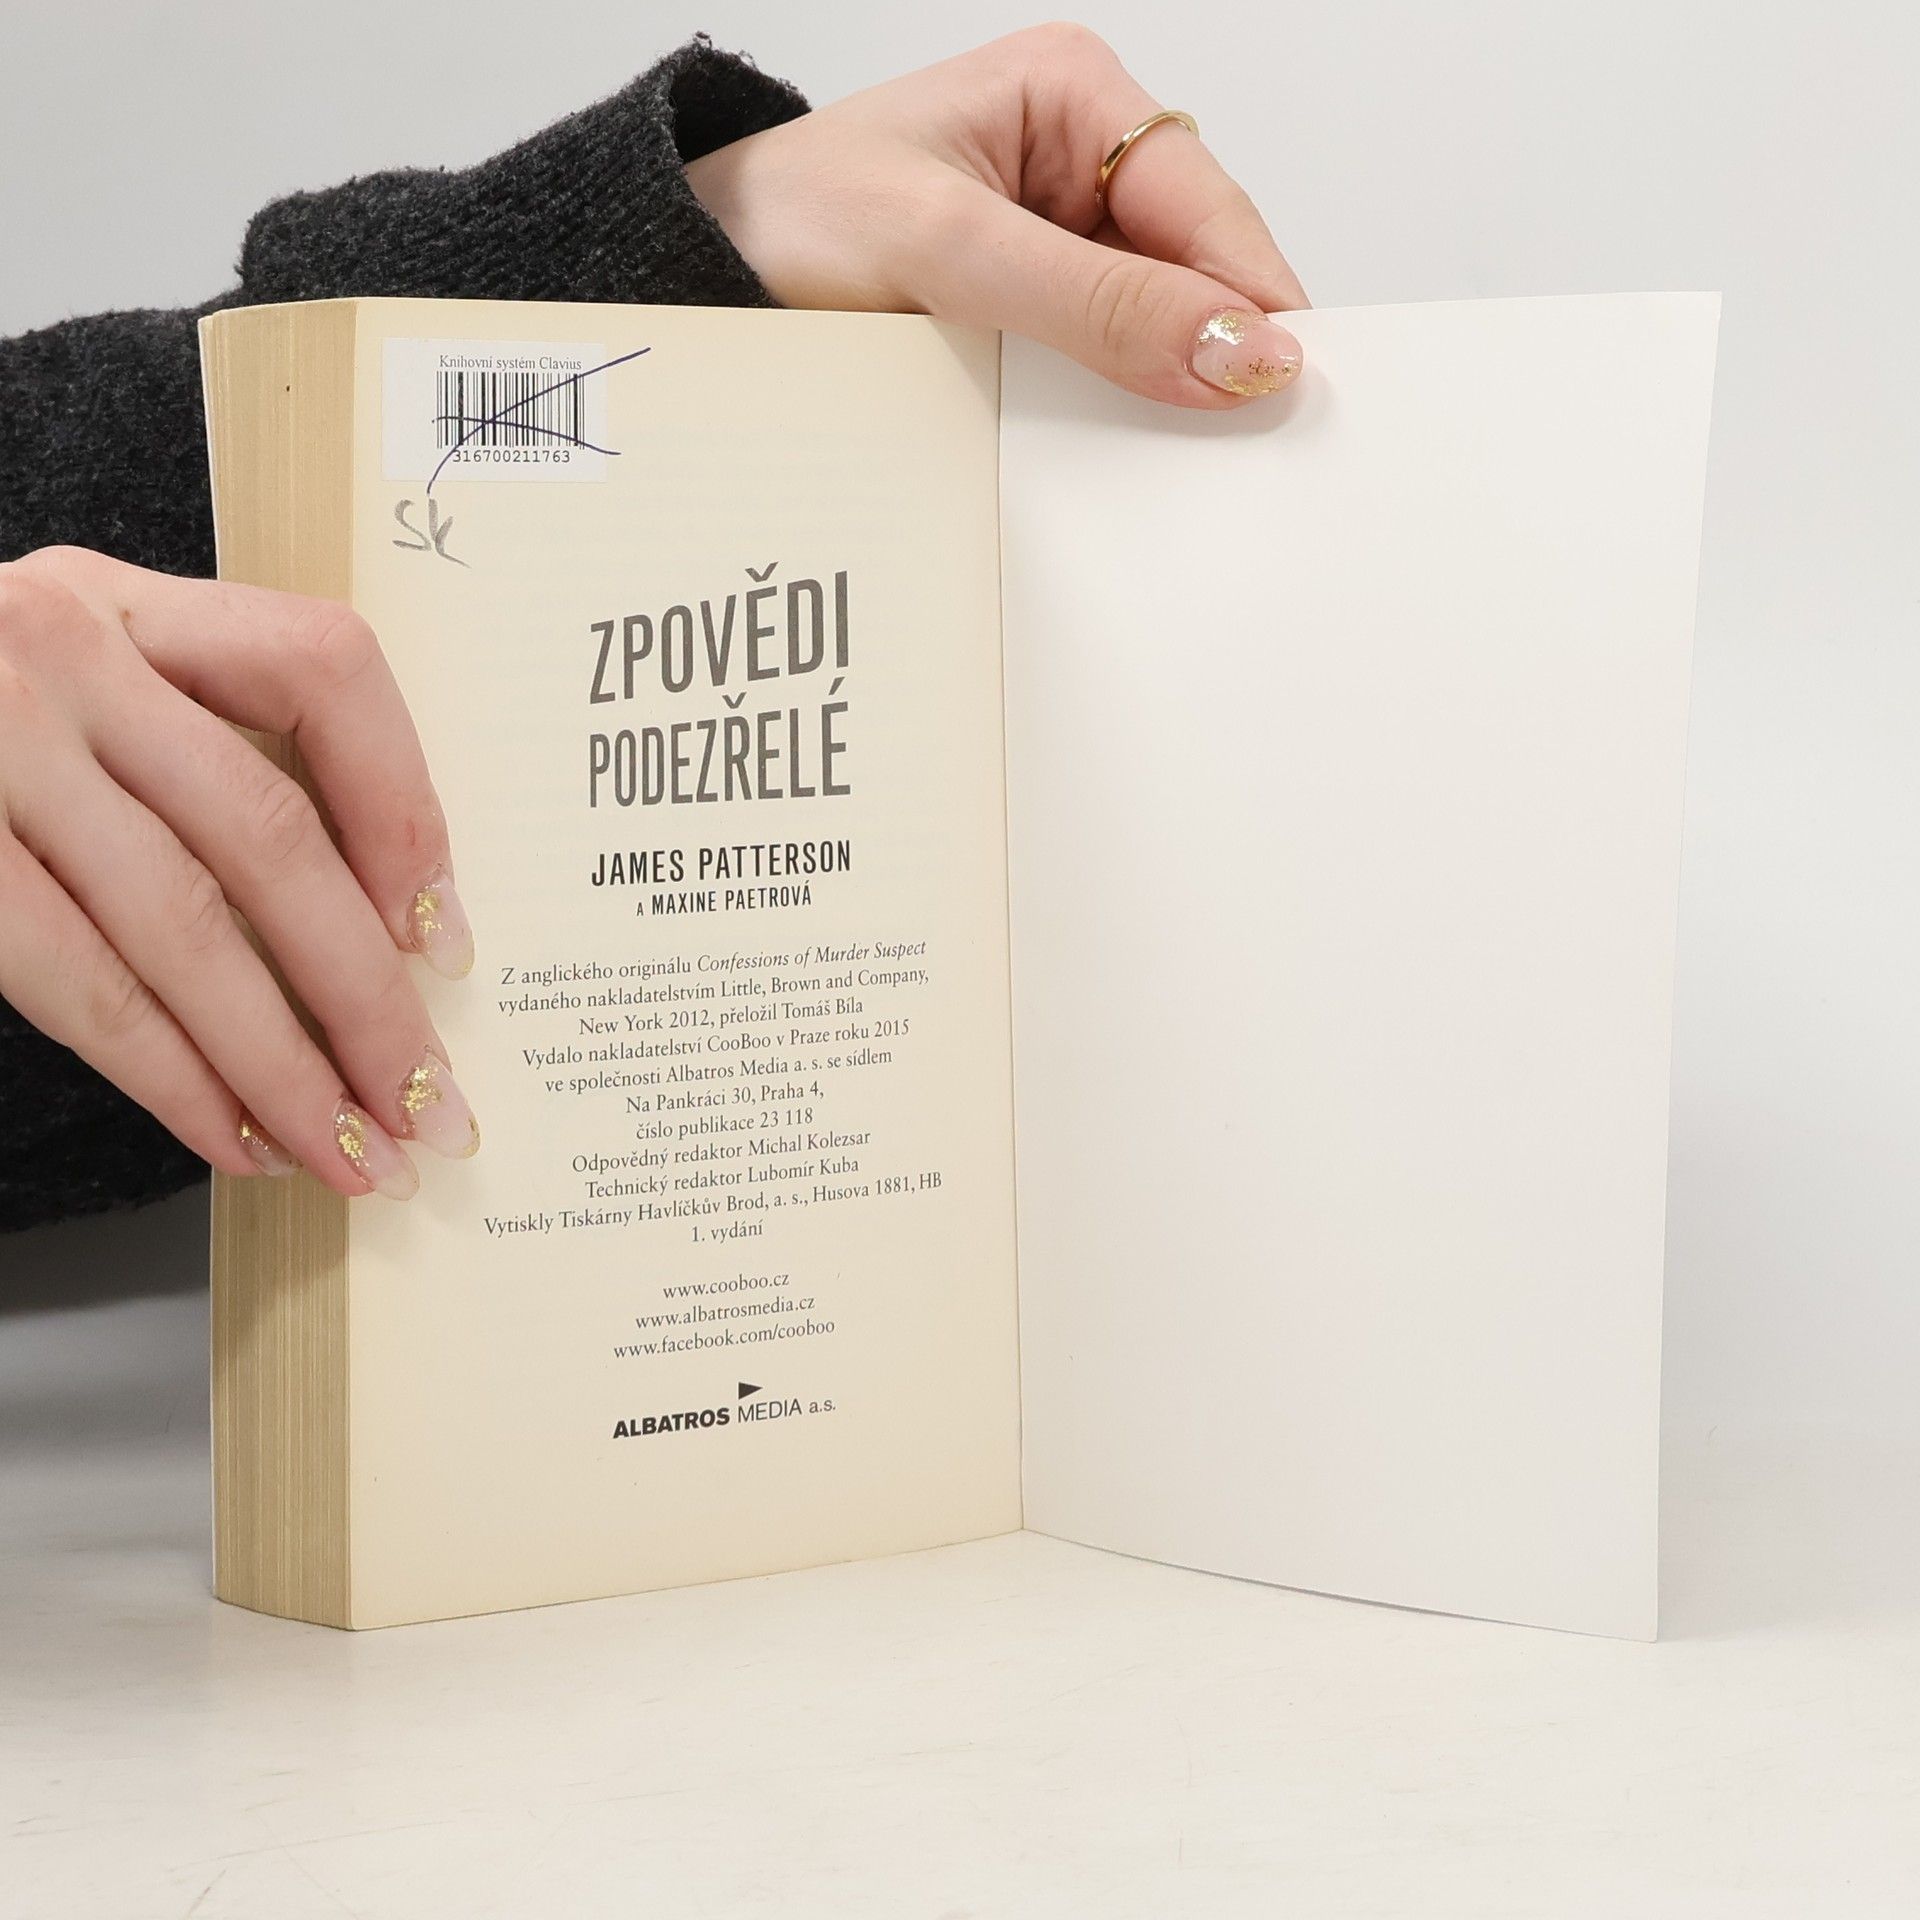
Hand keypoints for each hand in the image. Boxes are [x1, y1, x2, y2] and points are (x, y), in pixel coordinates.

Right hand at [0, 547, 479, 1198]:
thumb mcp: (70, 674)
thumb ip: (191, 751)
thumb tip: (371, 929)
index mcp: (129, 602)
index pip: (325, 670)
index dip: (405, 809)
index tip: (446, 935)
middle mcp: (65, 652)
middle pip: (272, 835)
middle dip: (369, 996)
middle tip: (431, 1104)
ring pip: (186, 926)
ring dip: (286, 1064)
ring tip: (353, 1152)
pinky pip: (80, 985)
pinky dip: (173, 1076)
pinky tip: (235, 1136)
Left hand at [687, 24, 1307, 408]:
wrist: (693, 278)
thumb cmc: (788, 222)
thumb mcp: (950, 252)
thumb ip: (1097, 304)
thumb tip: (1239, 348)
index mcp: (1071, 96)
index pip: (1205, 203)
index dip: (1252, 296)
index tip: (1285, 386)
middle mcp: (1075, 165)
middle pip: (1194, 270)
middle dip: (1209, 349)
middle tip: (1235, 443)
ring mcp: (1053, 247)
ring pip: (1152, 329)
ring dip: (1155, 391)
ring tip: (1163, 456)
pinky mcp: (1025, 318)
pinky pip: (1097, 371)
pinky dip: (1104, 416)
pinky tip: (1100, 451)